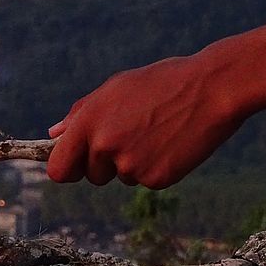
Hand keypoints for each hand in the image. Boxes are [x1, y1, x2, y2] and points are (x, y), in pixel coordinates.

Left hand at [47, 56, 244, 188]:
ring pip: (120, 178)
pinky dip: (156, 168)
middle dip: (104, 164)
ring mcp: (130, 165)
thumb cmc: (161, 83)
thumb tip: (54, 133)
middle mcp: (104, 146)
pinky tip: (171, 143)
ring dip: (132, 163)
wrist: (212, 88)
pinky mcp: (155, 179)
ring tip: (155, 132)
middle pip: (91, 176)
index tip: (77, 165)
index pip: (59, 169)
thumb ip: (81, 113)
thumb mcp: (115, 88)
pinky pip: (146, 181)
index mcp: (88, 123)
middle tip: (132, 135)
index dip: (67, 168)